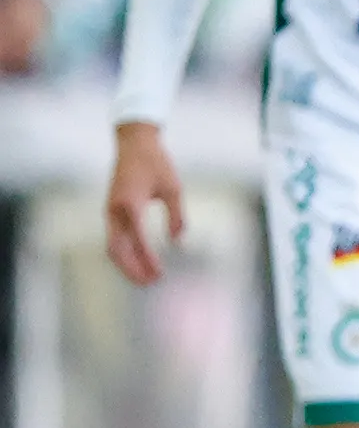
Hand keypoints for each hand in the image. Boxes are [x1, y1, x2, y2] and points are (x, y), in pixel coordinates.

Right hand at [105, 122, 184, 287]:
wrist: (134, 143)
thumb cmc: (156, 163)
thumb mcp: (173, 187)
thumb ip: (176, 215)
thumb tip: (178, 242)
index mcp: (130, 203)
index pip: (137, 239)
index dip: (147, 259)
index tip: (160, 274)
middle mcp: (115, 210)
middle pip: (117, 249)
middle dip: (132, 269)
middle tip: (151, 284)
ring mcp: (110, 211)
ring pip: (113, 246)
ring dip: (127, 264)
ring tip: (145, 278)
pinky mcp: (111, 211)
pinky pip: (115, 238)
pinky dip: (125, 253)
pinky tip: (139, 262)